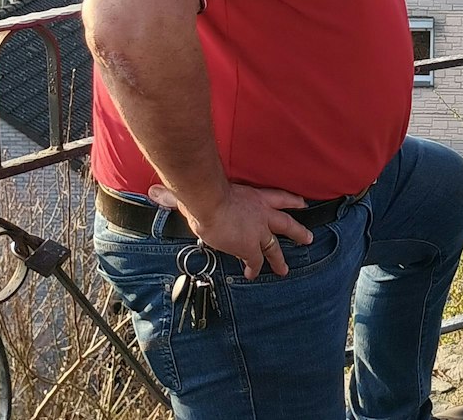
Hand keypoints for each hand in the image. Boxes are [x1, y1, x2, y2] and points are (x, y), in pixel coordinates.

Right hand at [148, 181, 314, 278]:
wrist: (210, 203)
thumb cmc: (205, 190)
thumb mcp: (202, 189)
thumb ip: (180, 193)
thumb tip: (153, 192)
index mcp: (256, 195)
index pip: (280, 197)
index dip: (291, 201)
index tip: (302, 204)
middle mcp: (262, 213)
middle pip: (286, 223)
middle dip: (297, 232)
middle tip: (308, 239)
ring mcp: (258, 231)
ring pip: (275, 247)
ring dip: (280, 259)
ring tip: (285, 270)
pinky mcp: (250, 247)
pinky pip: (255, 261)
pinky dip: (254, 268)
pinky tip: (253, 275)